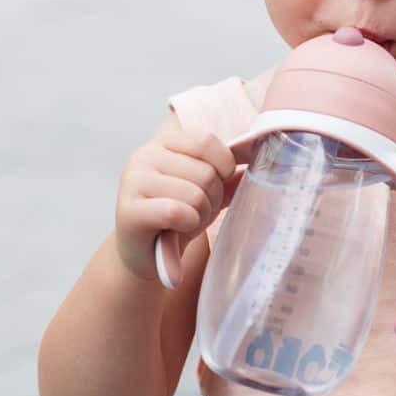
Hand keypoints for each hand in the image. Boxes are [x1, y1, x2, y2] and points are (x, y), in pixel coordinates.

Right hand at [114, 122, 239, 282]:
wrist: (147, 255)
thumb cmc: (178, 218)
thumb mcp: (206, 191)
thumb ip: (229, 174)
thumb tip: (267, 159)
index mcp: (163, 143)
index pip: (207, 141)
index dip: (223, 166)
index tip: (216, 183)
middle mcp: (144, 155)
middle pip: (205, 172)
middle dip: (211, 198)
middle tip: (195, 211)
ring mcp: (133, 181)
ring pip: (194, 193)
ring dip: (199, 215)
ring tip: (184, 221)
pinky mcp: (128, 210)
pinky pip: (175, 212)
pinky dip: (185, 224)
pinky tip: (174, 230)